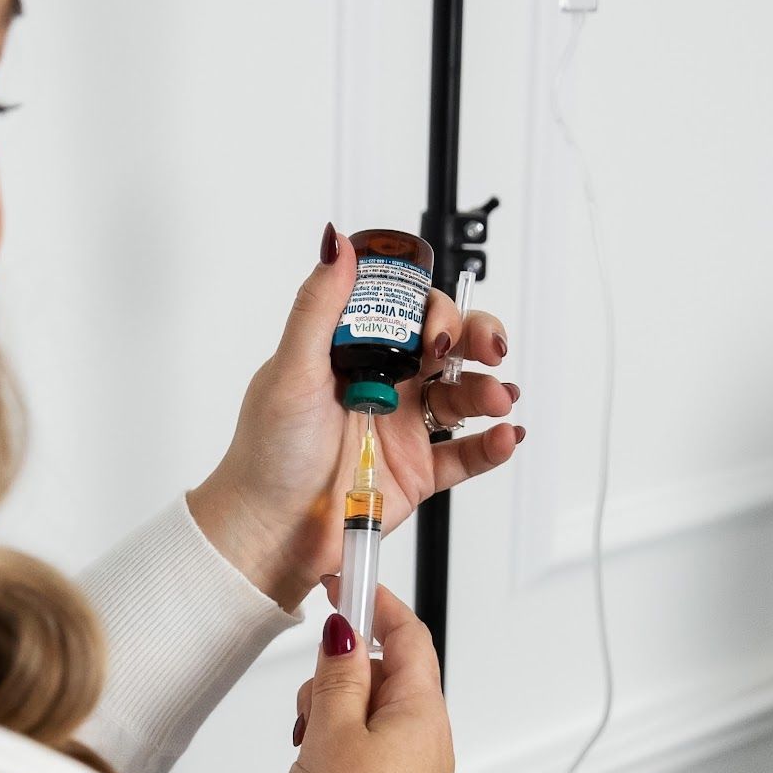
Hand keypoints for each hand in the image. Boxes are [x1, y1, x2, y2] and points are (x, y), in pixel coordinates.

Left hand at [187, 223, 523, 609]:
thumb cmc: (267, 453)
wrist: (269, 530)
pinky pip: (467, 453)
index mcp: (354, 351)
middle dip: (475, 340)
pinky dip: (492, 444)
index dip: (432, 309)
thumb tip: (337, 243)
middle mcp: (384, 382)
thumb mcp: (290, 370)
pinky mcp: (419, 471)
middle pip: (447, 346)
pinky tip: (504, 435)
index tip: (438, 325)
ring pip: (463, 395)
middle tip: (484, 349)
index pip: (408, 310)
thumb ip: (319, 307)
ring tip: (497, 399)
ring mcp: (404, 426)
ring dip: (488, 390)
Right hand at [284, 579, 451, 772]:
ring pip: (368, 709)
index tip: (346, 579)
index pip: (409, 631)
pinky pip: (365, 745)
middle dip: (340, 672)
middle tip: (311, 702)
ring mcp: (412, 766)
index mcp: (422, 710)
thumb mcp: (331, 737)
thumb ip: (337, 677)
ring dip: (332, 713)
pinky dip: (336, 744)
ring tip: (310, 749)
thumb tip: (344, 629)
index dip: (377, 600)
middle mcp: (426, 735)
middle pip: (384, 670)